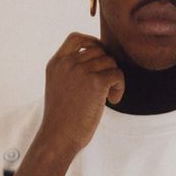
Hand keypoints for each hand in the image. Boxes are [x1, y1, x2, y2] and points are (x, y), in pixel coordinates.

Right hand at [36, 33, 124, 163]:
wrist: (58, 137)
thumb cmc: (61, 120)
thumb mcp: (59, 88)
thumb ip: (71, 71)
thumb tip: (100, 59)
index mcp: (56, 63)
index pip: (76, 38)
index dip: (92, 42)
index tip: (101, 55)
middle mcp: (68, 63)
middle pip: (99, 51)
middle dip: (106, 67)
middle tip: (105, 88)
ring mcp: (81, 71)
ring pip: (110, 62)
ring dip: (114, 79)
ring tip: (108, 97)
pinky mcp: (96, 82)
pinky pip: (118, 75)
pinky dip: (120, 88)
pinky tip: (113, 101)